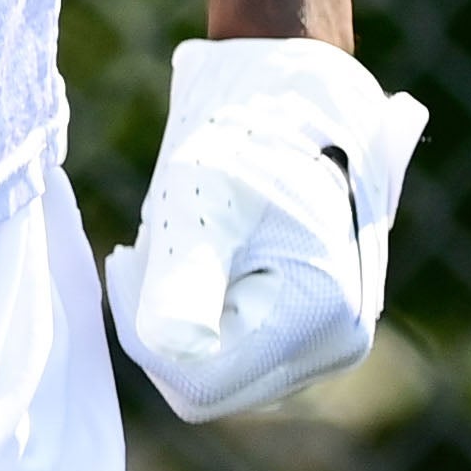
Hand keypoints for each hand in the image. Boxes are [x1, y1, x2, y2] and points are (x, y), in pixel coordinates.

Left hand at [104, 37, 429, 422]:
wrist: (298, 86)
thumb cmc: (246, 134)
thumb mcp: (200, 205)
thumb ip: (183, 286)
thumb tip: (175, 350)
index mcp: (322, 317)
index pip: (199, 385)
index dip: (146, 332)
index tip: (129, 254)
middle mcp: (341, 342)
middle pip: (213, 382)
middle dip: (167, 319)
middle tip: (154, 241)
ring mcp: (337, 335)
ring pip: (224, 365)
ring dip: (187, 308)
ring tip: (188, 236)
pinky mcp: (322, 322)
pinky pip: (244, 344)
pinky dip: (212, 303)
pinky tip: (211, 249)